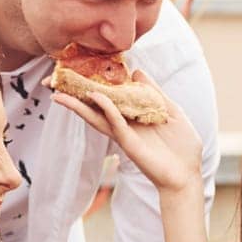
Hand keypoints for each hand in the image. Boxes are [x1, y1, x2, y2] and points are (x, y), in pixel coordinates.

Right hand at [49, 72, 201, 194]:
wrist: (188, 175)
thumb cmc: (183, 147)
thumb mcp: (172, 113)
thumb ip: (156, 93)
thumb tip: (137, 71)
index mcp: (135, 113)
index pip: (112, 94)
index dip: (97, 82)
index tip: (80, 66)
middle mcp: (126, 122)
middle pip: (96, 105)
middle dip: (75, 94)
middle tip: (53, 80)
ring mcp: (125, 133)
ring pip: (96, 115)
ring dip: (78, 103)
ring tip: (57, 92)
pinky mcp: (128, 143)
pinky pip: (115, 122)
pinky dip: (106, 108)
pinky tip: (96, 96)